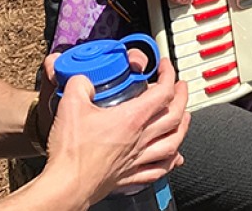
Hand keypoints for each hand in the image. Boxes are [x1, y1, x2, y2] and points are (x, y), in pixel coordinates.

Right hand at [39, 52, 189, 205]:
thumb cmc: (72, 152)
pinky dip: (170, 161)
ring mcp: (137, 159)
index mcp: (131, 119)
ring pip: (172, 143)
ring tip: (184, 118)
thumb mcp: (71, 105)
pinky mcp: (130, 176)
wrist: (67, 184)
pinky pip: (159, 168)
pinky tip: (174, 158)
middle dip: (182, 98)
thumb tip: (84, 80)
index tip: (166, 67)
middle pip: (174, 116)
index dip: (169, 75)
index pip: (163, 93)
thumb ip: (80, 84)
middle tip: (181, 87)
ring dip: (182, 128)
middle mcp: (140, 139)